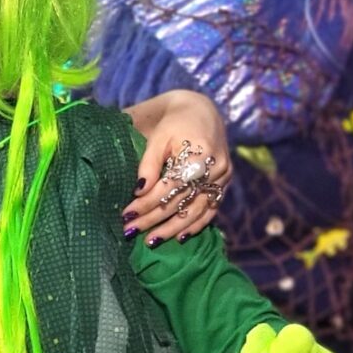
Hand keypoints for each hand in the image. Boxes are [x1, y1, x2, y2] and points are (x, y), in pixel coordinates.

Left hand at [126, 94, 231, 243]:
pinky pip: (211, 209)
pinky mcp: (225, 183)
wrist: (201, 112)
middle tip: (131, 231)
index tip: (127, 214)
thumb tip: (138, 191)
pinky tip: (179, 237)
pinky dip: (195, 225)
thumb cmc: (174, 124)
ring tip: (150, 240)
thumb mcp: (158, 137)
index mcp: (199, 153)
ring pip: (197, 210)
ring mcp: (223, 177)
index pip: (170, 186)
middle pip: (182, 201)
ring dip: (173, 228)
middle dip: (155, 219)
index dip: (148, 203)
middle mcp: (216, 168)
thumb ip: (149, 163)